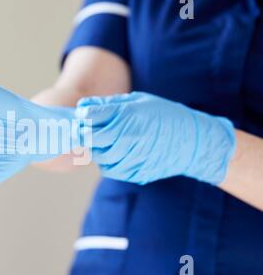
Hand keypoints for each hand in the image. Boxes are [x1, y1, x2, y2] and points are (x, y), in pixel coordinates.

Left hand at [76, 92, 235, 184]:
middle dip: (85, 136)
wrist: (193, 142)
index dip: (82, 118)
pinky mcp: (136, 173)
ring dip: (97, 150)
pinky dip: (108, 162)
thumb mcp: (138, 101)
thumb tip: (82, 108)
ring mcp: (133, 157)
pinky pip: (111, 170)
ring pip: (100, 157)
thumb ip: (109, 104)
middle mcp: (129, 137)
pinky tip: (116, 153)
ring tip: (104, 142)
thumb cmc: (164, 116)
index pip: (92, 118)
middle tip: (84, 132)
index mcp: (129, 115)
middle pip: (92, 140)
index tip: (81, 118)